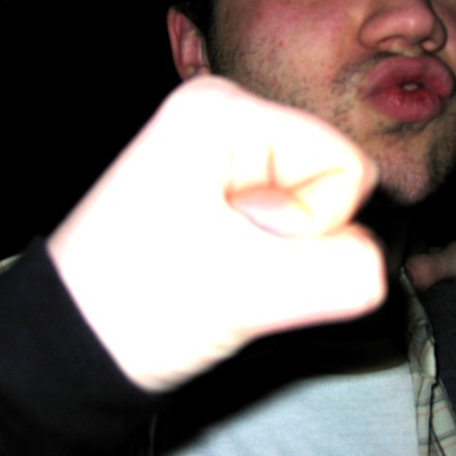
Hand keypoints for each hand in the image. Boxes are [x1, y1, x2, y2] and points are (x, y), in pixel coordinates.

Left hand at [48, 76, 385, 391]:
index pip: (344, 164)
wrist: (76, 344)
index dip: (311, 225)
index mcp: (224, 111)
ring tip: (217, 262)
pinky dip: (270, 252)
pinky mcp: (225, 179)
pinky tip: (220, 262)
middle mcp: (225, 113)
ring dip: (281, 250)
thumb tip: (379, 263)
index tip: (242, 247)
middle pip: (331, 177)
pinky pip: (290, 213)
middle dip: (295, 236)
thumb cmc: (134, 309)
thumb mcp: (246, 291)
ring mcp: (224, 146)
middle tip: (226, 257)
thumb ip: (344, 273)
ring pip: (314, 201)